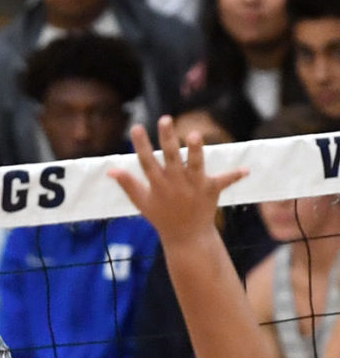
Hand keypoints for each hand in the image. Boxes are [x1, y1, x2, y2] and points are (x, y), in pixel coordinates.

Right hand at [107, 118, 244, 246]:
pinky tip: (246, 170)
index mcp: (158, 185)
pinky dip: (234, 176)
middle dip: (167, 138)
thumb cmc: (162, 217)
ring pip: (195, 165)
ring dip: (196, 151)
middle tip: (165, 119)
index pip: (146, 161)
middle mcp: (175, 184)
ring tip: (195, 134)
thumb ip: (127, 184)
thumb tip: (110, 169)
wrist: (186, 238)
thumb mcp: (142, 202)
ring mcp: (194, 187)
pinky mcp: (210, 191)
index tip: (136, 127)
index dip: (141, 145)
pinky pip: (224, 181)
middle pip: (171, 157)